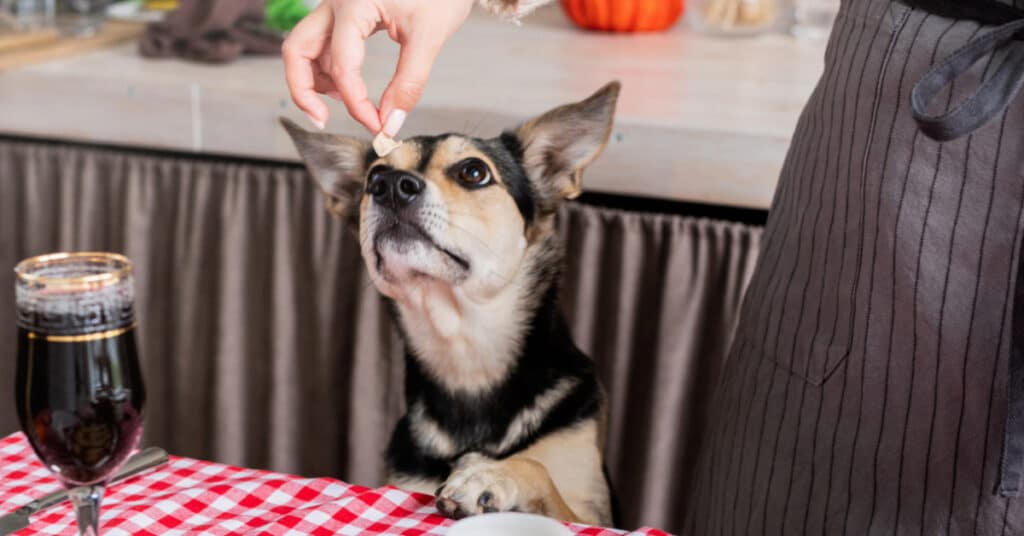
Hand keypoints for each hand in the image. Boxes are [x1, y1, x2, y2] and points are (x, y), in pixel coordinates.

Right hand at [282, 0, 474, 135]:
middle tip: (322, 119)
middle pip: (297, 49)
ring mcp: (336, 6)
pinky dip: (326, 68)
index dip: (355, 102)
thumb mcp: (430, 37)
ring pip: (304, 47)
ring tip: (345, 103)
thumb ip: (410, 82)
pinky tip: (347, 87)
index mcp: (355, 3)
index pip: (342, 64)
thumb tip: (391, 122)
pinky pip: (320, 43)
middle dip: (303, 89)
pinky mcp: (343, 14)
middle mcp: (336, 2)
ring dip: (314, 80)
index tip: (375, 125)